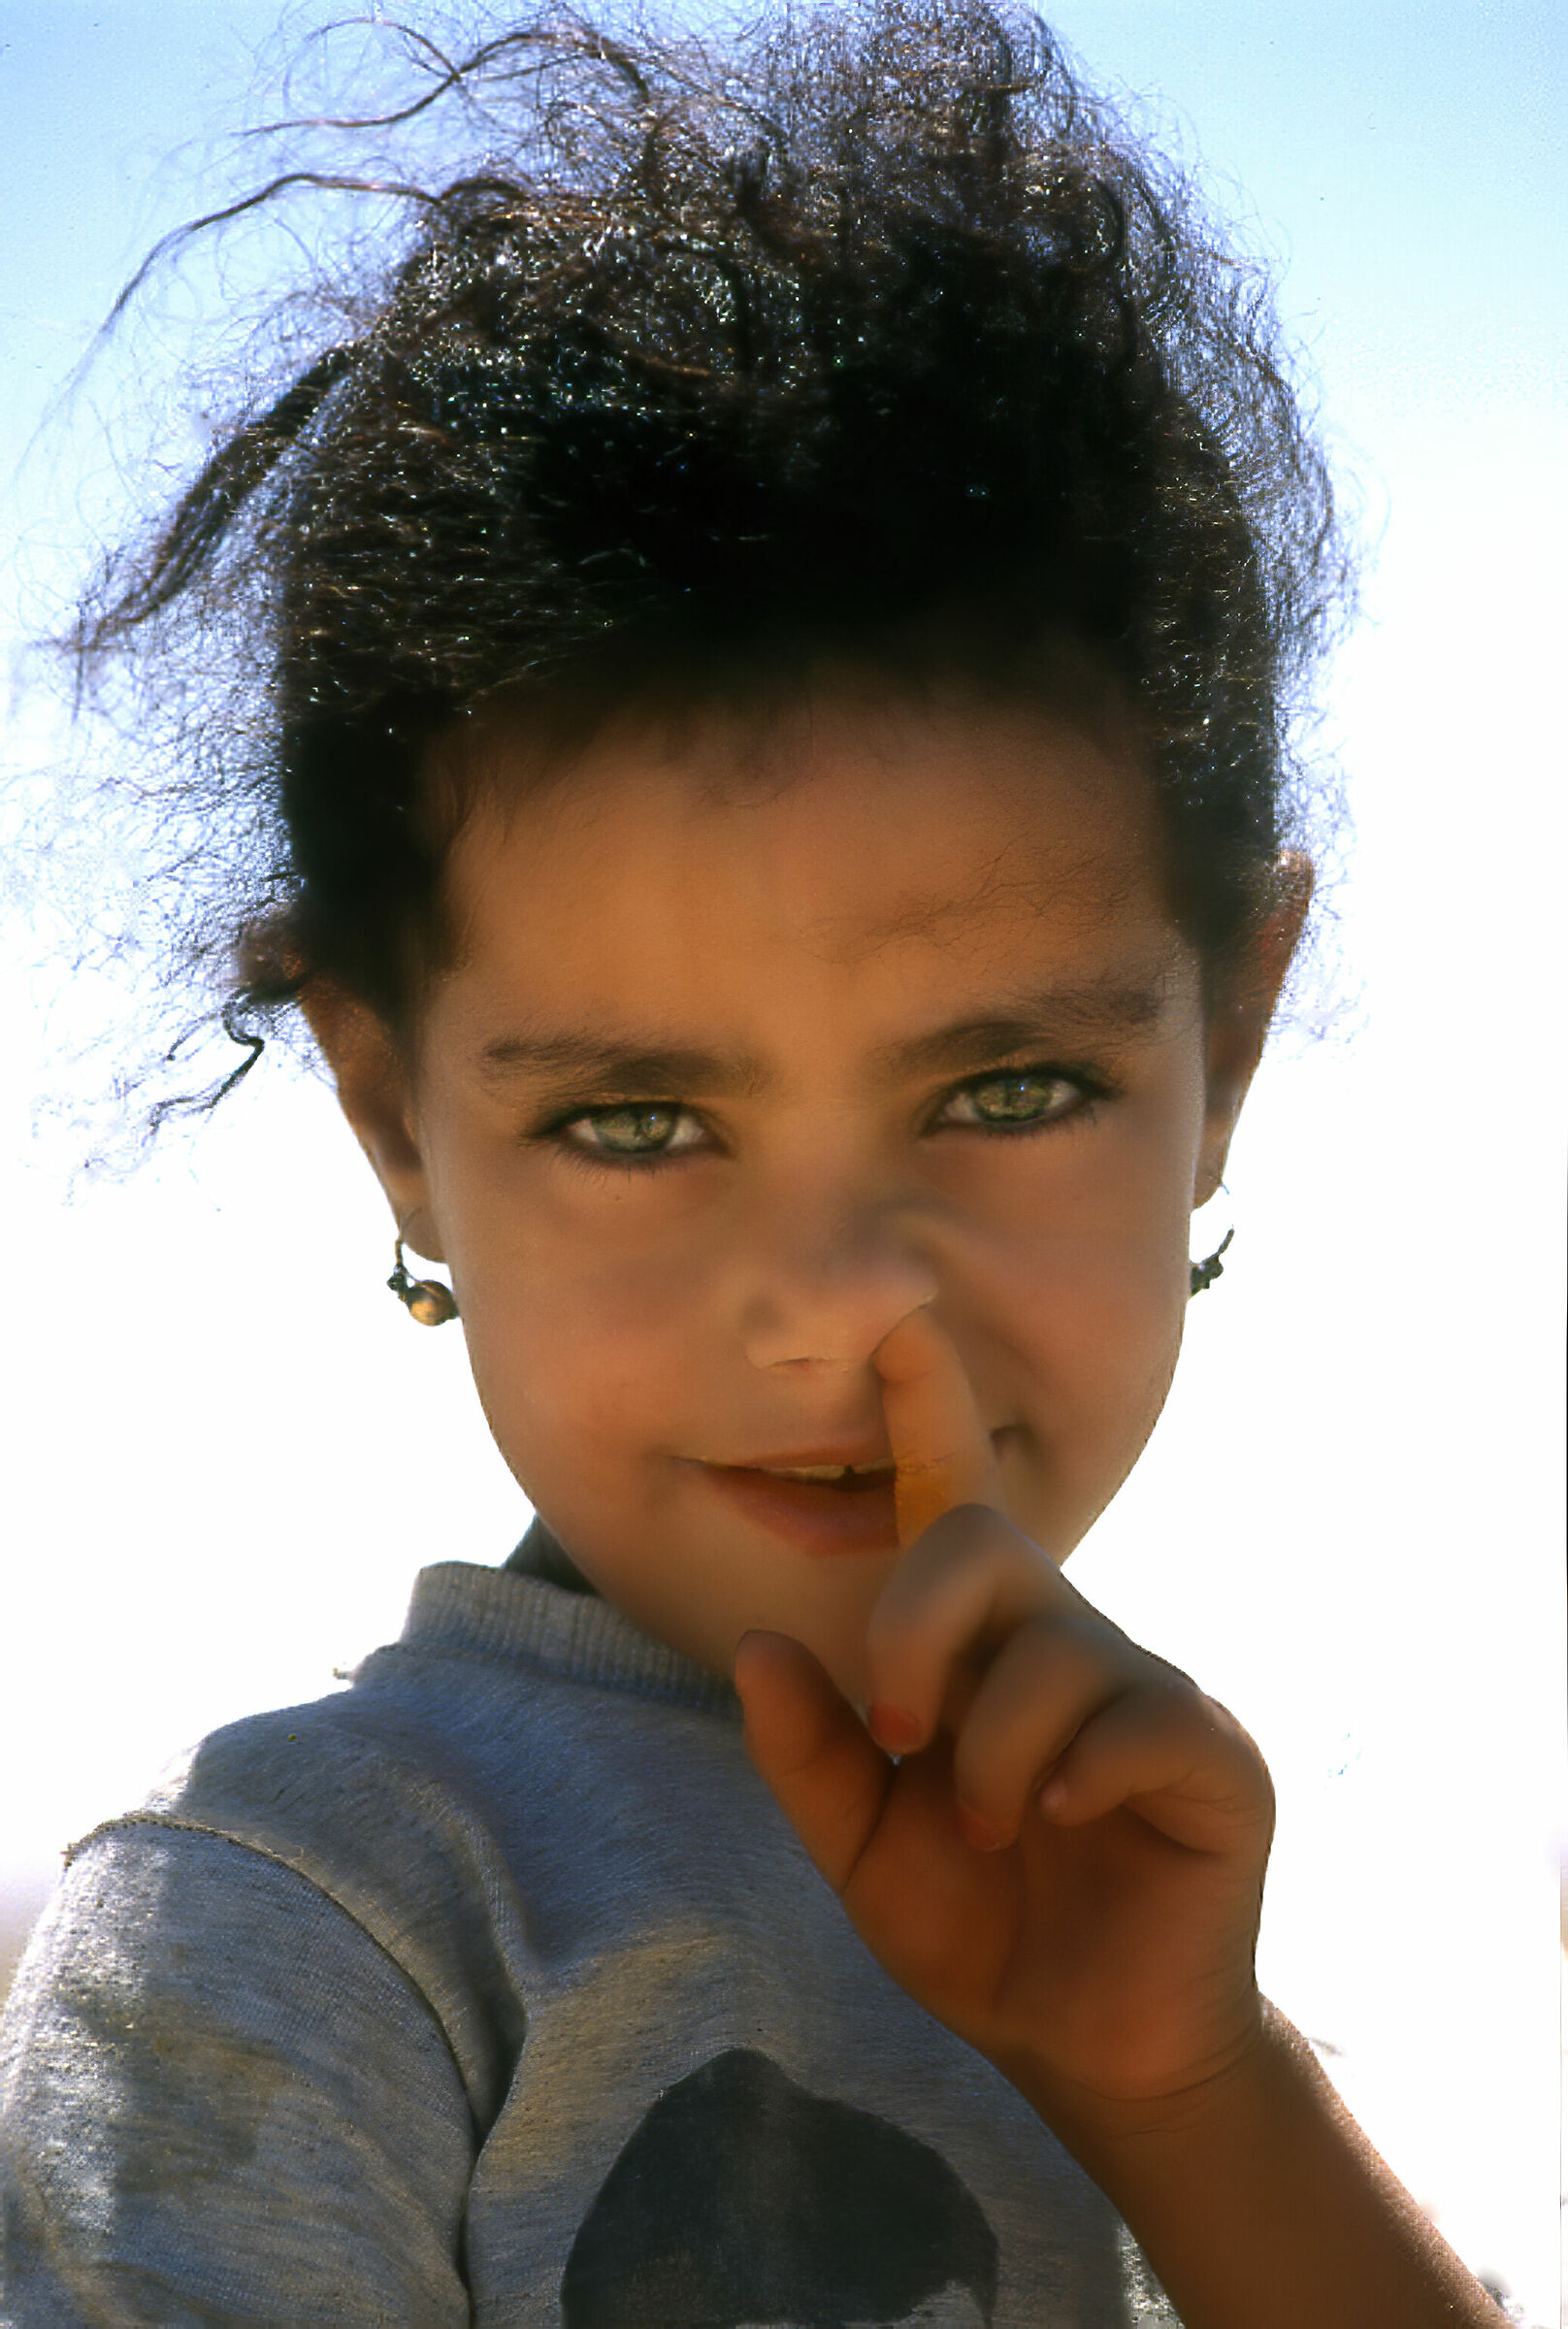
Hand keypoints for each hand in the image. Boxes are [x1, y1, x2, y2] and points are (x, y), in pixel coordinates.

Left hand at [733, 1305, 1276, 2131]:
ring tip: (995, 1827)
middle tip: (900, 1735)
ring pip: (1053, 1649)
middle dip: (916, 1631)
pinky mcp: (1209, 1751)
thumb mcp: (861, 1852)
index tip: (901, 1314)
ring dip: (990, 1755)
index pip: (950, 1502)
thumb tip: (760, 1648)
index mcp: (977, 1649)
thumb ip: (810, 1757)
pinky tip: (1069, 1825)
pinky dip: (1078, 1777)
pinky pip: (1140, 1718)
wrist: (1087, 2045)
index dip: (929, 1407)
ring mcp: (1143, 1688)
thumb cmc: (981, 1926)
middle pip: (984, 1545)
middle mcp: (1062, 1641)